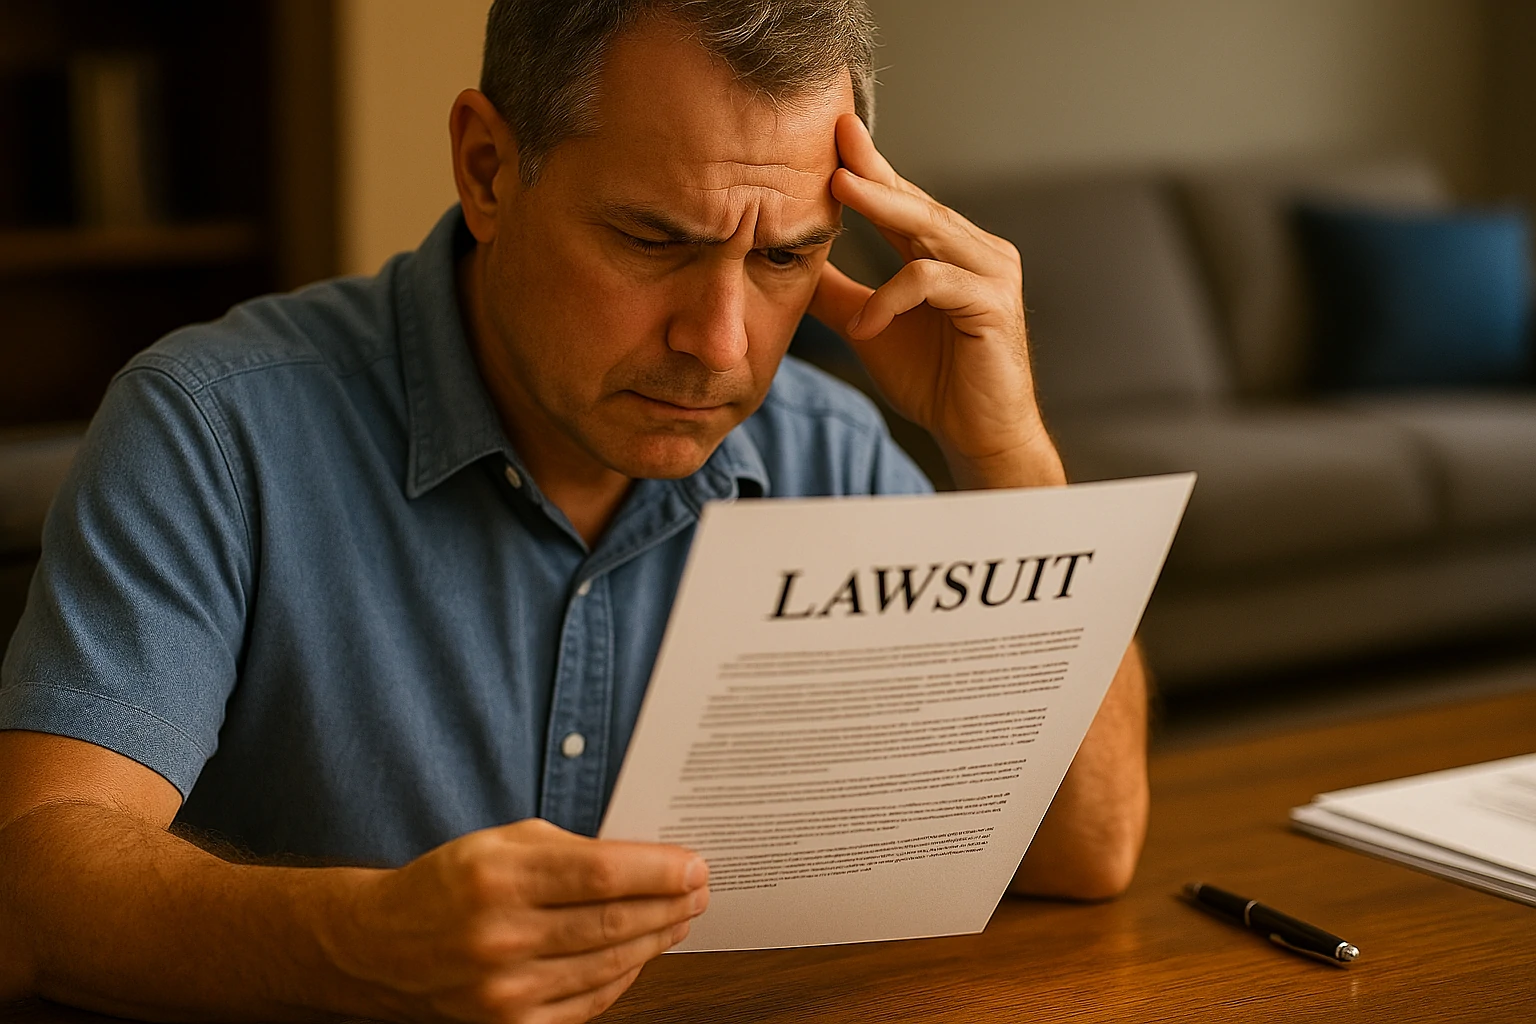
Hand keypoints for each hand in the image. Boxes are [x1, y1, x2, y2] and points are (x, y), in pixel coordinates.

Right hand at [330, 818, 707, 1023]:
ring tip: (681, 917)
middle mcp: (500, 936)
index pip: (599, 874)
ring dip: (656, 938)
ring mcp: (504, 989)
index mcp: (497, 878)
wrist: (380, 947)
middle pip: (612, 921)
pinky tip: (641, 952)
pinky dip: (624, 976)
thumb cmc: (450, 884)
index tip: (693, 864)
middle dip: (670, 903)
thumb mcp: (501, 843)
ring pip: (608, 964)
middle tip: (700, 889)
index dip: (657, 871)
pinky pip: (589, 1002)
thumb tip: (646, 862)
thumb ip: (569, 849)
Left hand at [809, 114, 1064, 487]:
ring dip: (881, 207)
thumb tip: (794, 265)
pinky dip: (891, 298)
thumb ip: (839, 294)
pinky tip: (864, 325)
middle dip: (874, 169)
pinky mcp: (993, 303)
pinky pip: (933, 281)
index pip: (903, 201)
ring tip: (837, 189)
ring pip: (929, 228)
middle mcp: (976, 252)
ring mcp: (991, 273)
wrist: (977, 435)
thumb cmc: (936, 382)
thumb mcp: (870, 327)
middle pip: (916, 203)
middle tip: (837, 135)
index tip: (835, 134)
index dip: (870, 167)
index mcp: (948, 253)